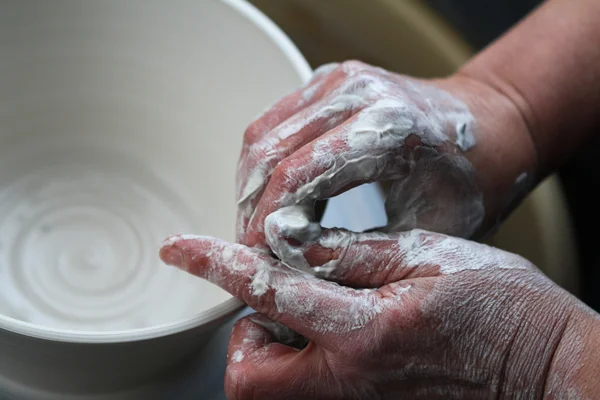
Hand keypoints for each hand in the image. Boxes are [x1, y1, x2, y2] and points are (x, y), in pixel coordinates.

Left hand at [160, 230, 596, 398]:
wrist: (545, 370)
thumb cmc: (500, 308)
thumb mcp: (429, 257)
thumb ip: (352, 253)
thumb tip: (292, 240)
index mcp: (366, 332)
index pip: (268, 292)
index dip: (216, 264)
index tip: (180, 247)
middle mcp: (350, 382)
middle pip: (246, 373)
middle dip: (247, 331)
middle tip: (281, 299)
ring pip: (269, 389)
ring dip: (271, 346)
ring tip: (318, 314)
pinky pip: (304, 393)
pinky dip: (300, 359)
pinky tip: (339, 332)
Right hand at [235, 61, 535, 248]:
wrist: (491, 126)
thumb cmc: (469, 180)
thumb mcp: (422, 232)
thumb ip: (358, 251)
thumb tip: (295, 271)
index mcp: (387, 126)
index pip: (296, 176)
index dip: (266, 224)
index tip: (257, 260)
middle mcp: (357, 91)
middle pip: (268, 152)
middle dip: (250, 209)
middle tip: (250, 251)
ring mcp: (339, 79)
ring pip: (262, 135)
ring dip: (250, 186)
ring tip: (255, 228)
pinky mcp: (328, 82)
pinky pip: (273, 122)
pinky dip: (262, 164)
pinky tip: (267, 196)